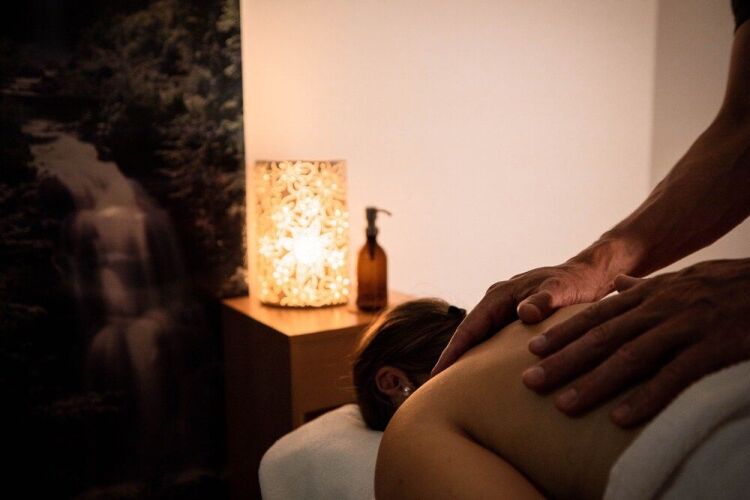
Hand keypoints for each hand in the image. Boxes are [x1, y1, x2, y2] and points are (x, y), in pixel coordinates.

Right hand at [432, 260, 610, 375]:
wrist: (590, 275)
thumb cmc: (576, 282)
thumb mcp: (562, 289)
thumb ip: (543, 300)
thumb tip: (524, 312)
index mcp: (499, 295)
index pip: (469, 327)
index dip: (452, 352)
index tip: (437, 374)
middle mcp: (496, 303)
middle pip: (467, 336)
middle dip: (451, 361)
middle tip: (434, 390)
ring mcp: (504, 313)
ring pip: (479, 341)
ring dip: (465, 362)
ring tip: (451, 391)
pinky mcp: (514, 323)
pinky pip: (493, 343)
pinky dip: (483, 360)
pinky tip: (481, 380)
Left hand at [522, 258, 749, 426]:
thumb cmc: (726, 285)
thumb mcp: (682, 280)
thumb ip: (647, 286)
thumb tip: (621, 285)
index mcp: (650, 295)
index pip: (596, 316)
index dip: (562, 333)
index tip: (531, 350)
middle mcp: (660, 308)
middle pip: (602, 337)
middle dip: (563, 360)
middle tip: (529, 381)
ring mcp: (685, 326)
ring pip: (629, 357)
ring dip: (593, 383)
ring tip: (563, 405)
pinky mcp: (713, 347)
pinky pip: (673, 376)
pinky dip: (645, 398)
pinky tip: (620, 419)